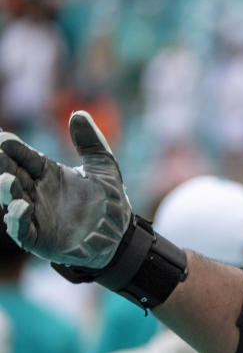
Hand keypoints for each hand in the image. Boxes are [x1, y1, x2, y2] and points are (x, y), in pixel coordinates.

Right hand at [0, 111, 130, 268]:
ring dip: (5, 190)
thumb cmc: (110, 200)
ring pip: (11, 200)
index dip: (13, 148)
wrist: (121, 234)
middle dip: (1, 164)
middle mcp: (35, 192)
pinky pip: (21, 229)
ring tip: (6, 179)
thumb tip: (79, 113)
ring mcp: (34, 215)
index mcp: (47, 173)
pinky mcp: (38, 238)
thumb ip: (91, 142)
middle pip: (10, 174)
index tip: (4, 137)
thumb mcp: (104, 167)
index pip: (24, 156)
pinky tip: (21, 207)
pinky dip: (17, 219)